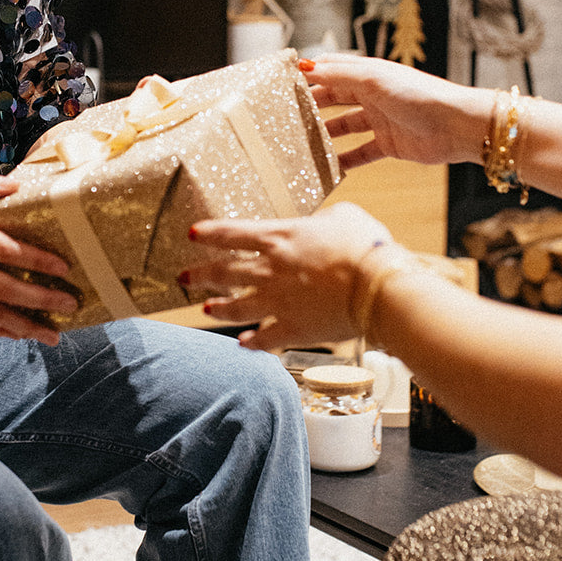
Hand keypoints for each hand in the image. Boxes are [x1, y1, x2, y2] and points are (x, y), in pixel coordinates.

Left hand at [184, 202, 393, 350]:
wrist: (378, 287)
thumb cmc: (366, 245)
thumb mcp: (344, 215)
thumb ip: (323, 219)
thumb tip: (320, 223)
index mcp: (279, 237)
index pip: (231, 233)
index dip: (209, 234)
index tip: (192, 234)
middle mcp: (270, 270)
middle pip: (222, 273)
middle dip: (198, 275)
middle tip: (183, 278)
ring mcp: (278, 302)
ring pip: (236, 307)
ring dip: (218, 308)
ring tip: (207, 310)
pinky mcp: (294, 329)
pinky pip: (265, 339)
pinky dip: (252, 343)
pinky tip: (244, 344)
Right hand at [302, 55, 490, 171]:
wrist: (457, 126)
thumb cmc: (419, 96)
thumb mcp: (373, 80)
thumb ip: (338, 74)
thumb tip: (304, 64)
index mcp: (368, 74)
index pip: (331, 70)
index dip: (308, 75)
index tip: (282, 84)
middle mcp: (372, 95)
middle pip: (334, 99)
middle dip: (311, 107)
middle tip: (284, 118)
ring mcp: (380, 121)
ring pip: (344, 128)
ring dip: (325, 136)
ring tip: (300, 144)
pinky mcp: (389, 144)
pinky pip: (360, 153)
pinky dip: (345, 160)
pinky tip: (328, 167)